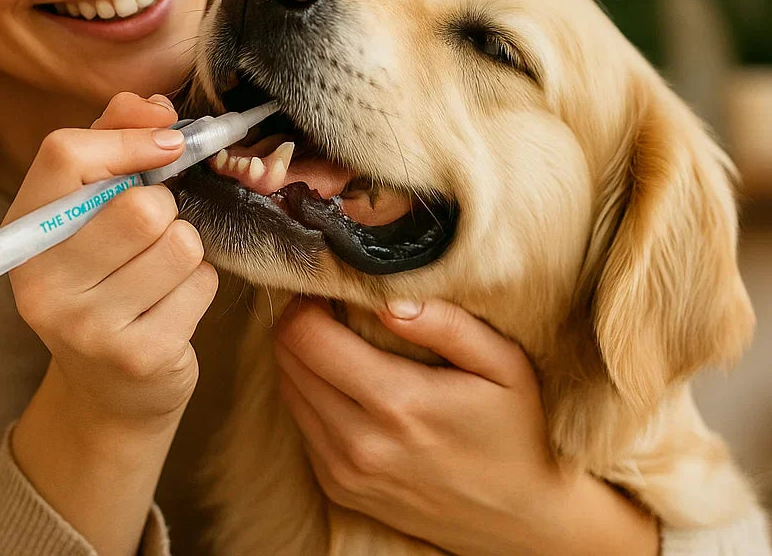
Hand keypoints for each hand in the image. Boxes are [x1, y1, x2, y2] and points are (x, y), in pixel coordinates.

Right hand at [6, 91, 218, 432]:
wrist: (108, 390)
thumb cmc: (104, 275)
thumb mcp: (92, 207)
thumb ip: (115, 141)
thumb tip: (155, 106)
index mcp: (24, 234)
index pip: (65, 154)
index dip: (128, 139)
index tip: (167, 143)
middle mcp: (42, 283)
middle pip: (140, 205)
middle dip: (165, 208)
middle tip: (153, 230)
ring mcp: (87, 328)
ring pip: (180, 243)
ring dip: (185, 248)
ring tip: (159, 272)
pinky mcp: (139, 357)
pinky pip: (200, 284)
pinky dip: (198, 285)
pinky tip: (169, 306)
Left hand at [273, 296, 658, 555]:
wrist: (520, 520)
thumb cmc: (515, 431)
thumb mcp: (503, 366)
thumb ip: (448, 324)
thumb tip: (387, 300)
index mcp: (397, 403)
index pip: (305, 336)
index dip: (307, 300)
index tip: (331, 287)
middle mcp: (359, 442)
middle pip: (286, 357)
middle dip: (301, 321)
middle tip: (331, 306)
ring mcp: (344, 471)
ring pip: (287, 388)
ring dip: (303, 356)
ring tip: (339, 341)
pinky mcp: (337, 487)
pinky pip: (301, 423)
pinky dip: (311, 393)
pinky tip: (346, 384)